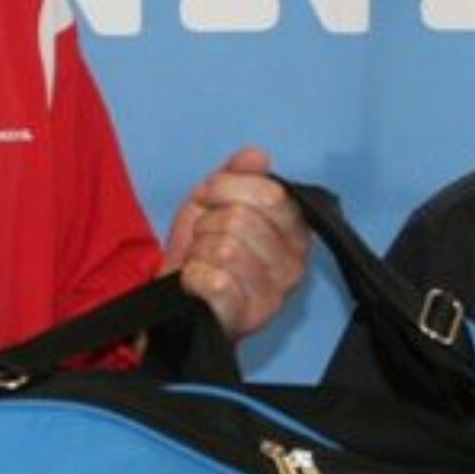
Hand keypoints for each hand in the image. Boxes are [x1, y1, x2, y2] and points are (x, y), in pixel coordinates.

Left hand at [162, 147, 309, 340]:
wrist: (179, 301)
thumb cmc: (202, 252)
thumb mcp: (215, 203)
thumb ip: (236, 175)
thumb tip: (255, 155)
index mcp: (295, 233)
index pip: (270, 194)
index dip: (226, 188)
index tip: (208, 199)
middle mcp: (294, 265)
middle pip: (243, 219)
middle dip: (208, 223)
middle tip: (204, 238)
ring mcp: (274, 296)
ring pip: (226, 249)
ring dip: (200, 252)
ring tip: (202, 262)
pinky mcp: (247, 317)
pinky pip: (215, 281)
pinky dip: (194, 277)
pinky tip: (197, 284)